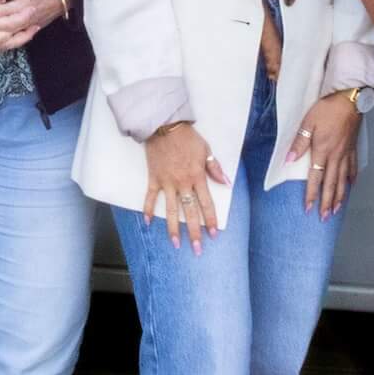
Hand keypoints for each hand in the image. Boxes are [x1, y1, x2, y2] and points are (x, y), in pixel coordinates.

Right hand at [141, 123, 228, 252]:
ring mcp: (167, 182)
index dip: (211, 220)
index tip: (214, 234)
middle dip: (194, 232)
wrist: (164, 126)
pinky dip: (147, 209)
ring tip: (175, 243)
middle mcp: (182, 183)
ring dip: (173, 228)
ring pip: (170, 210)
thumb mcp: (206, 150)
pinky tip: (147, 222)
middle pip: (190, 212)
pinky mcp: (154, 178)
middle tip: (197, 249)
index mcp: (197, 177)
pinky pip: (150, 197)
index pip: (206, 203)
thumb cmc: (187, 137)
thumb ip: (214, 168)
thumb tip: (226, 183)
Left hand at [286, 90, 363, 218]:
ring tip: (337, 209)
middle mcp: (336, 156)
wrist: (350, 99)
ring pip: (343, 180)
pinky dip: (352, 178)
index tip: (309, 208)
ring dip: (339, 196)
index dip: (312, 194)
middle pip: (331, 184)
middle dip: (327, 202)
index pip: (316, 178)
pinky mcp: (353, 147)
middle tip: (325, 217)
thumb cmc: (327, 109)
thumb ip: (299, 142)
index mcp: (323, 151)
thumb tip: (289, 159)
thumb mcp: (308, 122)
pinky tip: (351, 185)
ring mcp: (346, 153)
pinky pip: (353, 167)